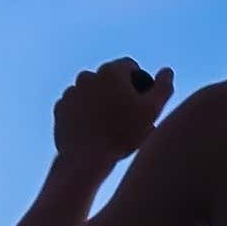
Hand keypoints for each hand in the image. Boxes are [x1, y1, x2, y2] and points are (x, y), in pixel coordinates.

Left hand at [52, 57, 171, 164]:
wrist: (86, 159)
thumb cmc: (122, 134)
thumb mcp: (152, 111)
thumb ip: (163, 87)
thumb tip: (167, 71)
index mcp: (111, 71)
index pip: (130, 66)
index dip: (139, 83)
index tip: (141, 103)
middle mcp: (88, 75)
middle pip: (110, 79)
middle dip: (119, 92)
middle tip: (127, 118)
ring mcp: (71, 92)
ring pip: (92, 92)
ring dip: (101, 103)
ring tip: (109, 127)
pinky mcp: (60, 108)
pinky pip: (77, 106)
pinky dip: (85, 114)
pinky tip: (94, 131)